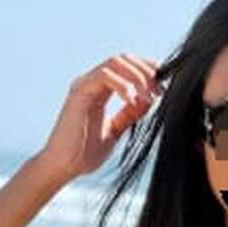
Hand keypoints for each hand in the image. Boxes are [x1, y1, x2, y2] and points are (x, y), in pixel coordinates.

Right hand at [39, 52, 162, 181]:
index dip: (146, 71)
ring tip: (148, 96)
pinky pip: (104, 76)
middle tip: (158, 90)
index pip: (125, 67)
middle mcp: (91, 83)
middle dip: (145, 71)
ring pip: (115, 62)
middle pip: (123, 59)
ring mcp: (84, 85)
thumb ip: (129, 114)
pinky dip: (122, 85)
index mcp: (100, 91)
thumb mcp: (116, 131)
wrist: (65, 167)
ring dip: (136, 75)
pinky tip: (131, 100)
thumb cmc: (85, 153)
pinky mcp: (79, 92)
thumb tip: (149, 100)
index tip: (162, 86)